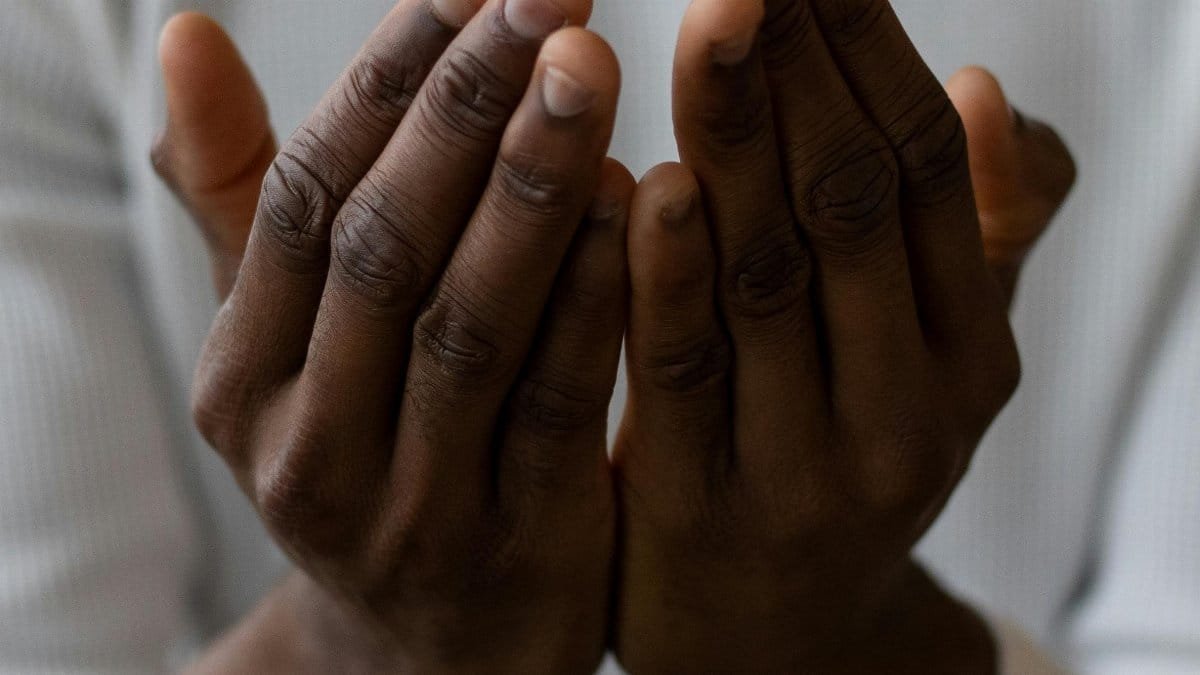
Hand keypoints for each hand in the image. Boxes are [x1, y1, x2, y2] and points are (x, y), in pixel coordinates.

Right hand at [154, 2, 629, 671]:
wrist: (429, 655)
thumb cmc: (372, 455)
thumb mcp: (294, 352)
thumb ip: (250, 204)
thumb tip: (180, 36)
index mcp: (241, 380)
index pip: (306, 199)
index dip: (384, 82)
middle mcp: (305, 445)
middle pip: (383, 247)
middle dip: (464, 110)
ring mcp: (408, 508)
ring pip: (467, 323)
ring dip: (530, 188)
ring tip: (588, 70)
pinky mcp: (516, 550)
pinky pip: (556, 407)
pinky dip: (593, 299)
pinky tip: (643, 202)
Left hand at [613, 0, 1074, 671]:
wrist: (778, 646)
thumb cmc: (839, 466)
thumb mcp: (927, 370)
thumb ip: (968, 241)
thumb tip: (988, 91)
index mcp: (969, 357)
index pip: (921, 174)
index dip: (871, 53)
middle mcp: (906, 408)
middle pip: (853, 207)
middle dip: (804, 70)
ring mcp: (808, 467)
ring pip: (773, 279)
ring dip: (742, 142)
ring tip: (719, 25)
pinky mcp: (702, 514)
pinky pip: (682, 378)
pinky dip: (670, 276)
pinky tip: (650, 184)